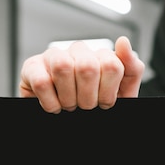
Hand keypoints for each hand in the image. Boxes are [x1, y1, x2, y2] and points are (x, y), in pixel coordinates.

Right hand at [19, 36, 144, 112]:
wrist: (70, 123)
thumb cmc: (96, 107)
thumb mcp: (123, 95)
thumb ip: (132, 69)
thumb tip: (123, 41)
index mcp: (101, 56)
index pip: (112, 65)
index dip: (108, 92)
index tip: (105, 103)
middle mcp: (79, 52)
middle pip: (88, 66)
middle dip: (88, 97)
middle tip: (85, 107)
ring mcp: (54, 56)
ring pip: (63, 67)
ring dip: (69, 97)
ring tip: (70, 106)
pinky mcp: (32, 67)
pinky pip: (42, 81)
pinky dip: (51, 102)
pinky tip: (55, 106)